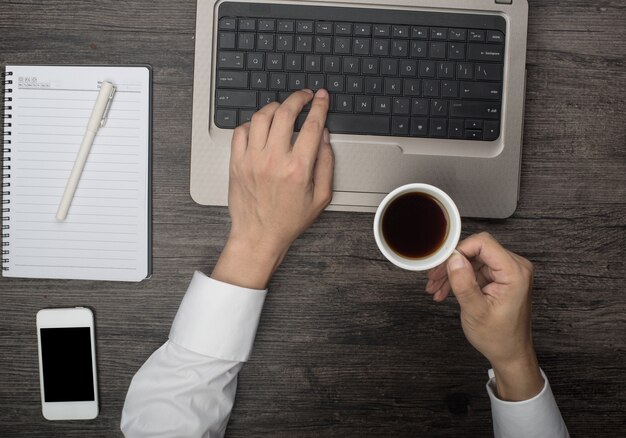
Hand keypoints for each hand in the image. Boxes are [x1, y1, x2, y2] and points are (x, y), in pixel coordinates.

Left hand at [212, 89, 333, 288]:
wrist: (258, 236)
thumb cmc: (289, 220)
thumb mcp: (321, 197)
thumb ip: (326, 164)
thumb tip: (324, 136)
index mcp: (298, 169)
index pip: (311, 125)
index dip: (318, 106)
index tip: (320, 97)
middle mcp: (273, 161)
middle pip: (285, 113)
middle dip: (297, 98)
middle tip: (303, 96)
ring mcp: (252, 160)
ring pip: (261, 117)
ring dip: (275, 107)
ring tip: (282, 109)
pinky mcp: (236, 163)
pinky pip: (241, 130)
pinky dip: (252, 123)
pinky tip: (261, 127)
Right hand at [426, 232, 543, 400]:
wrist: (509, 353)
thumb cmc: (498, 337)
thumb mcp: (475, 311)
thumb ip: (464, 283)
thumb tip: (453, 258)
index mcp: (514, 272)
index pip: (483, 243)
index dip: (459, 250)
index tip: (442, 265)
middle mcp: (515, 267)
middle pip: (476, 250)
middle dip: (452, 263)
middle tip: (433, 279)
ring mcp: (508, 272)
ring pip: (473, 259)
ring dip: (453, 272)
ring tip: (436, 289)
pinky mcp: (501, 278)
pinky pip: (476, 269)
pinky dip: (460, 278)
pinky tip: (446, 291)